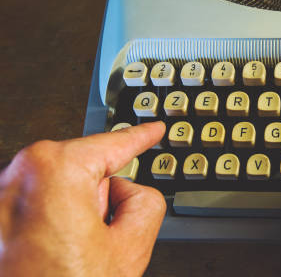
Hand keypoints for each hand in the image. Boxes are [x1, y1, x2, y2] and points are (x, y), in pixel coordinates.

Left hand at [0, 122, 165, 276]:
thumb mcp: (130, 248)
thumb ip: (146, 201)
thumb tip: (129, 193)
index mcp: (55, 170)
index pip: (113, 143)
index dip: (140, 137)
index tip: (151, 130)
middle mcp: (18, 175)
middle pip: (86, 172)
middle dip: (100, 199)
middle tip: (100, 240)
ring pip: (62, 193)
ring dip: (75, 218)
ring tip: (70, 260)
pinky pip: (39, 209)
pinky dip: (53, 229)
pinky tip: (54, 261)